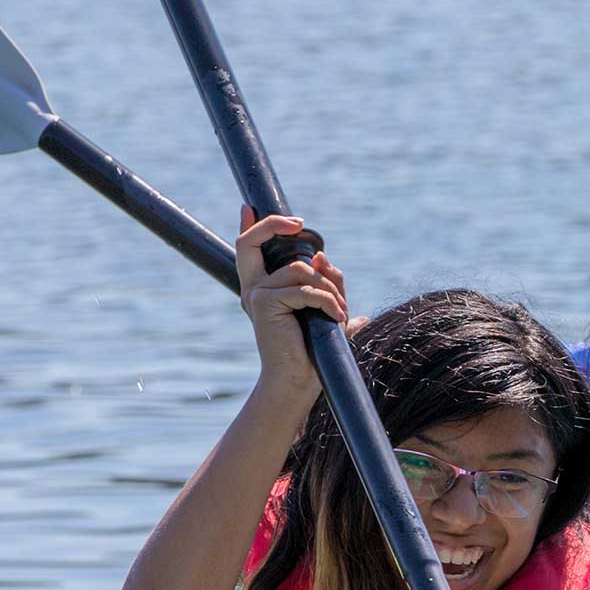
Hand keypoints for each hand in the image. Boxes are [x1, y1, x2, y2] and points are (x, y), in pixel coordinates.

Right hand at [235, 207, 350, 412]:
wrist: (299, 382)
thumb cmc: (314, 349)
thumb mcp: (326, 307)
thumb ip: (327, 281)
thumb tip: (322, 257)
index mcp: (263, 289)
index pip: (249, 250)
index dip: (251, 226)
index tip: (249, 208)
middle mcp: (254, 289)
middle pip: (251, 242)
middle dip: (274, 226)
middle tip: (300, 225)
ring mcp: (257, 295)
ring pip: (301, 270)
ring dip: (329, 289)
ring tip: (340, 312)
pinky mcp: (265, 304)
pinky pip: (305, 290)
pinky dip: (328, 302)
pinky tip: (339, 318)